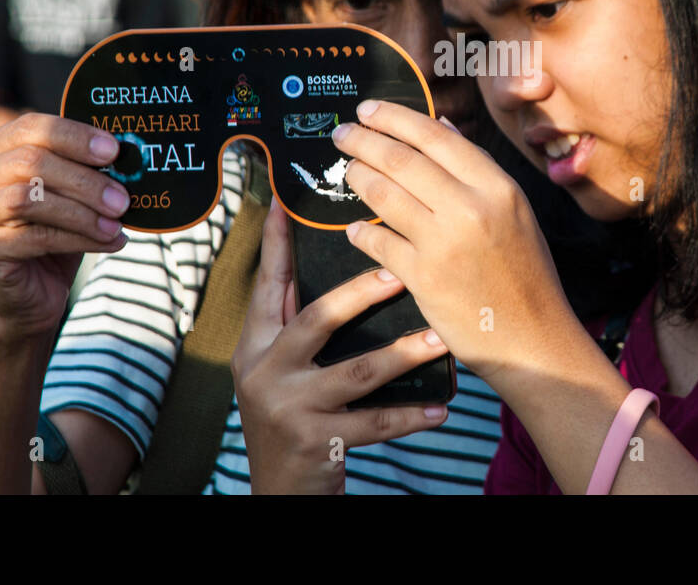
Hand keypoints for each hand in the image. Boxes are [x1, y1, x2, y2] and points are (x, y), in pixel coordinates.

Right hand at [0, 113, 130, 341]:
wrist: (32, 291)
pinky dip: (79, 238)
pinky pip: (35, 237)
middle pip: (29, 162)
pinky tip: (109, 241)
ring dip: (82, 211)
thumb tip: (122, 146)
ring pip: (29, 199)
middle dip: (84, 179)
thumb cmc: (52, 229)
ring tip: (117, 221)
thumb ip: (82, 163)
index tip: (114, 152)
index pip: (30, 127)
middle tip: (122, 197)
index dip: (75, 137)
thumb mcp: (67, 189)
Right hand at [232, 197, 450, 494]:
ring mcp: (288, 409)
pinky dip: (410, 416)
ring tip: (440, 338)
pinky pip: (373, 424)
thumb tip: (343, 266)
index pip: (270, 284)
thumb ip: (297, 325)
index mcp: (257, 345)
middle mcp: (265, 372)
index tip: (288, 204)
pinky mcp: (314, 443)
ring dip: (403, 354)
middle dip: (360, 293)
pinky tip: (441, 408)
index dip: (278, 244)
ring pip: (356, 373)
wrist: (280, 492)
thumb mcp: (282, 371)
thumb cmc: (293, 418)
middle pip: (316, 319)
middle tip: (402, 271)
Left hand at [331, 100, 576, 381]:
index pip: (435, 135)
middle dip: (363, 141)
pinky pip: (378, 241)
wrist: (534, 339)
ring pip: (383, 194)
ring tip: (347, 172)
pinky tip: (356, 228)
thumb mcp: (515, 212)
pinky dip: (362, 231)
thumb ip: (478, 170)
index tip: (367, 109)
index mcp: (498, 186)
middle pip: (401, 159)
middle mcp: (471, 208)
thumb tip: (442, 128)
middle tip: (342, 134)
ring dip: (358, 178)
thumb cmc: (525, 274)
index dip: (394, 118)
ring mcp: (444, 243)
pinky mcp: (422, 278)